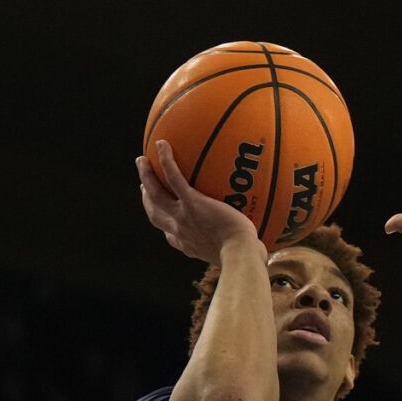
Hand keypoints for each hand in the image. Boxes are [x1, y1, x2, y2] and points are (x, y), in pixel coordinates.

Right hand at [136, 140, 262, 263]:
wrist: (240, 254)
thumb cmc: (245, 256)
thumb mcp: (238, 254)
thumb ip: (239, 244)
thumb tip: (259, 243)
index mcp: (188, 244)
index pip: (170, 234)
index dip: (162, 221)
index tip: (162, 212)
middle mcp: (179, 231)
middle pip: (154, 213)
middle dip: (146, 197)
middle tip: (143, 183)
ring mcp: (182, 216)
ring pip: (155, 194)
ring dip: (146, 176)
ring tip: (142, 160)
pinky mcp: (192, 203)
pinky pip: (174, 178)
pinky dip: (166, 161)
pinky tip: (163, 144)